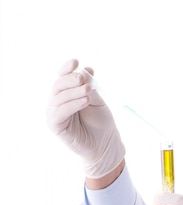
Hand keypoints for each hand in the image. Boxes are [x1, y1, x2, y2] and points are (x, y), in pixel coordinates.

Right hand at [46, 58, 124, 178]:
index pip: (62, 76)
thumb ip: (90, 87)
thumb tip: (86, 69)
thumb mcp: (97, 100)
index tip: (76, 61)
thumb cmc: (101, 122)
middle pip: (58, 85)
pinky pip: (59, 112)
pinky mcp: (55, 125)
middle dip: (71, 80)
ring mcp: (55, 112)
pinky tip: (84, 102)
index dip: (67, 68)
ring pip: (59, 97)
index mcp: (67, 92)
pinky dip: (71, 105)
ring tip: (88, 92)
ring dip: (74, 92)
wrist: (105, 143)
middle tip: (84, 79)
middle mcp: (58, 100)